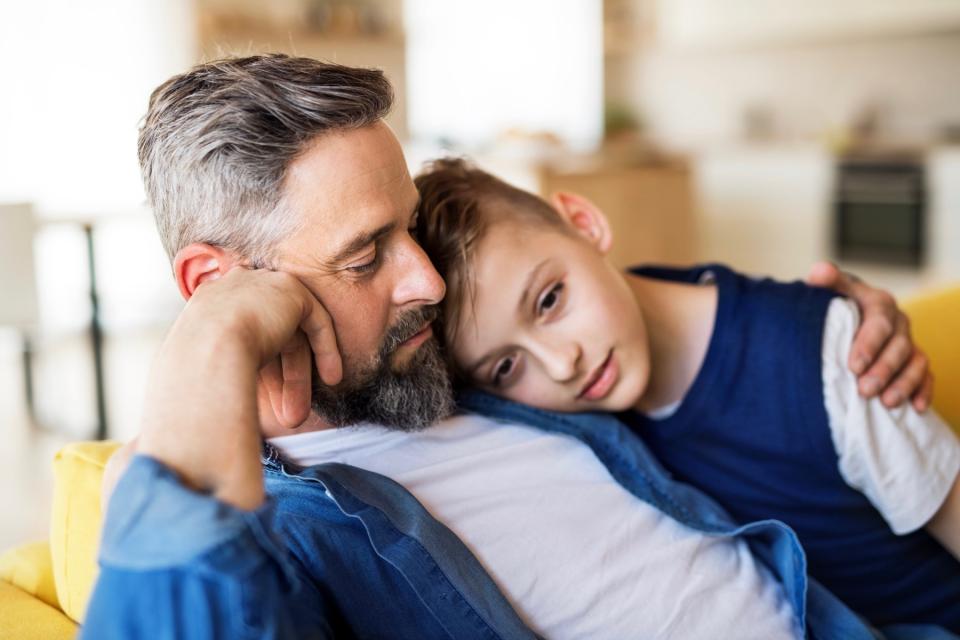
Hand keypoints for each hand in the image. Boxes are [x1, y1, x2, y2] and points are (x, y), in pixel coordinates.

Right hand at [136, 268, 341, 509]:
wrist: (207, 350)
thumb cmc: (189, 379)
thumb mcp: (192, 380)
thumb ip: (207, 383)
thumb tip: (192, 434)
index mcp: (202, 310)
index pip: (236, 339)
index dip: (254, 373)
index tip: (261, 405)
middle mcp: (229, 292)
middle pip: (265, 339)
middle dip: (279, 381)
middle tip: (287, 419)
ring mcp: (260, 286)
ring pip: (289, 333)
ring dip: (298, 376)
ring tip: (301, 416)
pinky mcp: (289, 290)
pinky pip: (314, 318)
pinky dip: (325, 348)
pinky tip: (332, 378)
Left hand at [807, 261, 932, 411]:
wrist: (847, 316)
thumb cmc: (835, 306)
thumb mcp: (831, 292)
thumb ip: (827, 282)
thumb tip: (818, 272)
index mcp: (878, 303)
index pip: (878, 323)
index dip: (869, 345)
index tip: (854, 366)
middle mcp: (898, 321)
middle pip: (899, 346)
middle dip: (883, 370)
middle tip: (865, 390)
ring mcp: (909, 341)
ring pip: (915, 362)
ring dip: (903, 384)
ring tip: (886, 403)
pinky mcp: (915, 359)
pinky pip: (926, 375)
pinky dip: (923, 390)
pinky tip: (916, 408)